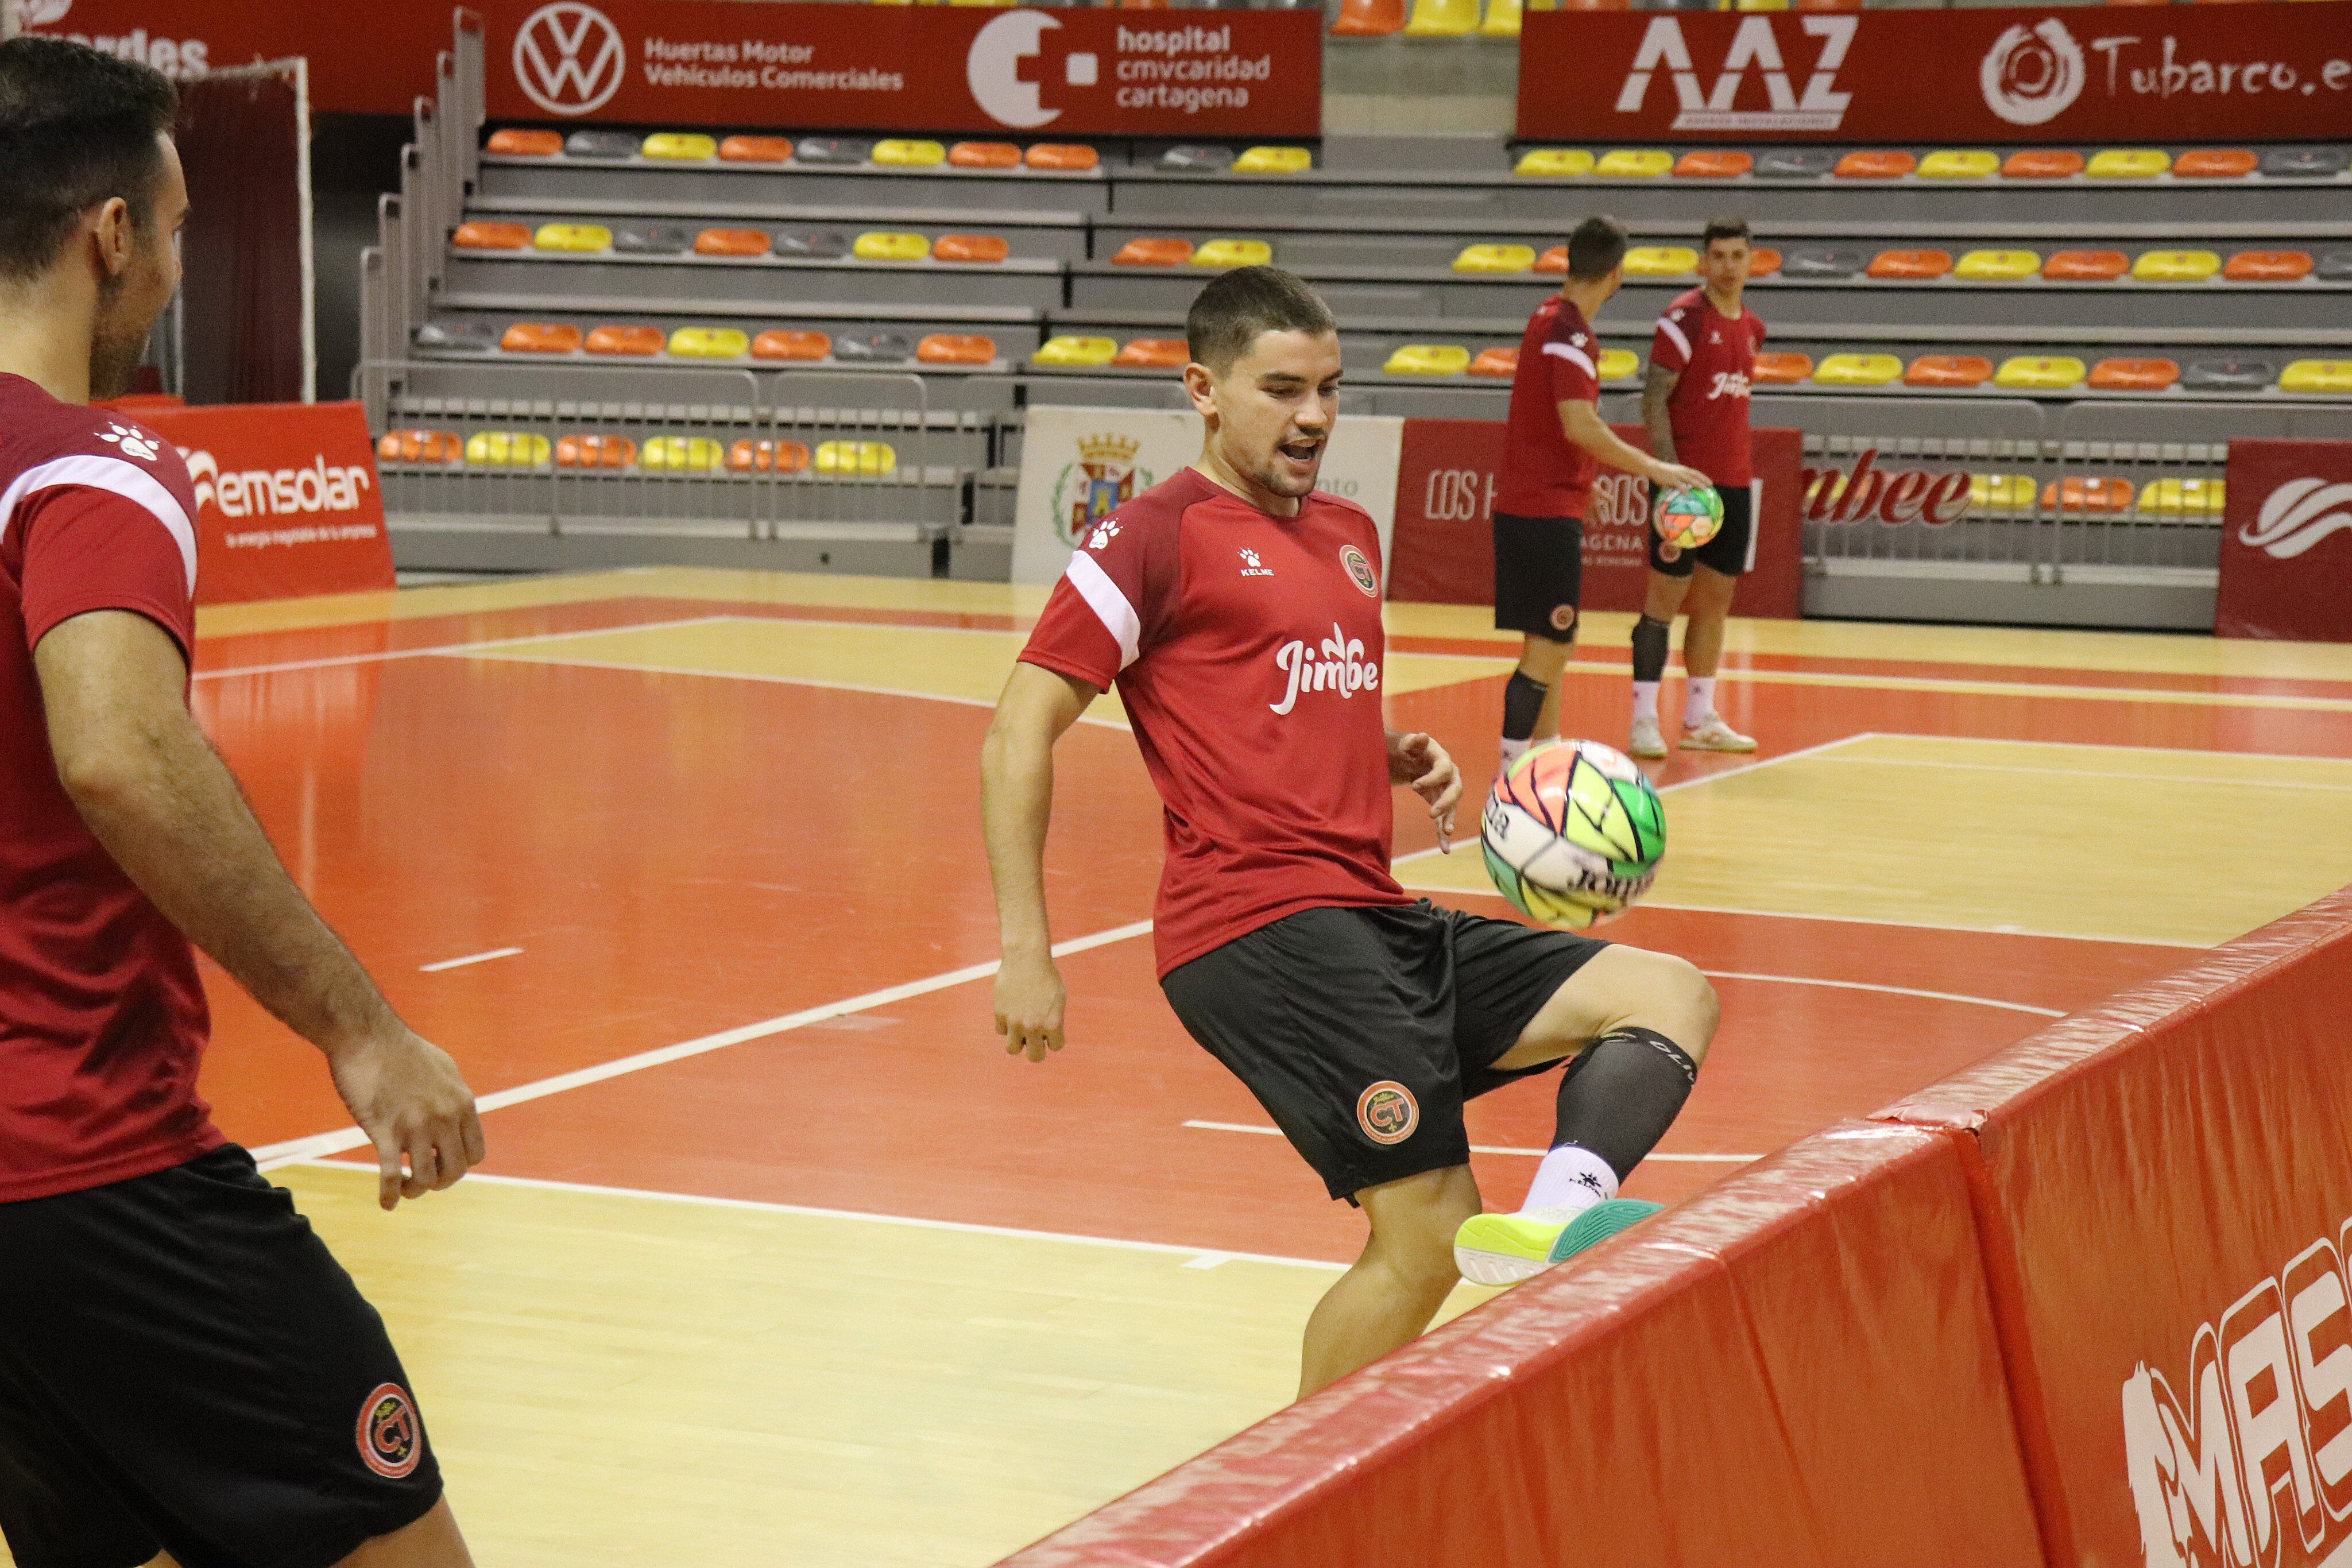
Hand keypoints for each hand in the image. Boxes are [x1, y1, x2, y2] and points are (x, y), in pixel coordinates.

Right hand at [327, 1029, 485, 1210]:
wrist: (368, 1036)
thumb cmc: (403, 1050)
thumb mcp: (444, 1069)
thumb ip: (454, 1097)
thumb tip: (459, 1114)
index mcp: (462, 1104)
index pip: (476, 1153)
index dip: (460, 1165)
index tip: (443, 1163)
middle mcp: (444, 1118)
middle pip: (455, 1171)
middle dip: (441, 1182)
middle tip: (423, 1179)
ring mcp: (415, 1126)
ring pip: (426, 1179)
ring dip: (416, 1190)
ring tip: (406, 1187)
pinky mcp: (385, 1130)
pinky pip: (391, 1174)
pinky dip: (390, 1195)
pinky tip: (387, 1204)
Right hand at [995, 949, 1066, 1061]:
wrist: (1026, 957)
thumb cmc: (1047, 976)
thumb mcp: (1058, 998)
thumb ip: (1053, 1020)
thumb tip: (1045, 1038)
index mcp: (1052, 1024)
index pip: (1055, 1046)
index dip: (1054, 1037)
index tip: (1051, 1026)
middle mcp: (1033, 1027)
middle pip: (1034, 1057)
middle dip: (1036, 1048)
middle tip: (1036, 1036)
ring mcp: (1015, 1022)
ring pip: (1012, 1049)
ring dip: (1018, 1041)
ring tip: (1021, 1029)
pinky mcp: (1000, 1014)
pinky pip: (1001, 1030)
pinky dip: (1006, 1025)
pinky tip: (1011, 1010)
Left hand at [1390, 731, 1460, 851]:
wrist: (1400, 757)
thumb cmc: (1401, 748)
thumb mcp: (1402, 743)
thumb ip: (1411, 741)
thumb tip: (1422, 736)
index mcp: (1440, 757)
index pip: (1444, 769)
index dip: (1432, 778)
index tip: (1414, 786)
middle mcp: (1448, 774)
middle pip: (1455, 789)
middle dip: (1446, 802)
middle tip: (1431, 813)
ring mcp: (1445, 789)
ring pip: (1452, 806)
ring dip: (1449, 819)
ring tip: (1446, 832)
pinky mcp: (1439, 802)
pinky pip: (1444, 818)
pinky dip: (1442, 833)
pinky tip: (1444, 849)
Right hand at [1650, 461, 1711, 495]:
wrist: (1653, 468)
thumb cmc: (1662, 472)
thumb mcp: (1673, 474)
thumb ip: (1679, 480)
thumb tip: (1683, 488)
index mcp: (1683, 469)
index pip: (1696, 473)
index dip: (1703, 477)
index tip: (1710, 482)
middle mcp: (1682, 471)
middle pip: (1695, 475)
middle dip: (1704, 480)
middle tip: (1711, 486)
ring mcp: (1677, 475)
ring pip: (1690, 479)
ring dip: (1698, 484)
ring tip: (1704, 489)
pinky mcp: (1672, 479)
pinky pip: (1679, 485)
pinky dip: (1684, 490)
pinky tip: (1688, 495)